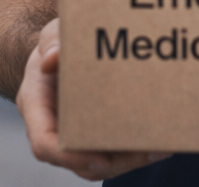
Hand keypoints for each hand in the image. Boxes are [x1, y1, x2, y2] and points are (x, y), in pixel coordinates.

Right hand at [16, 17, 172, 180]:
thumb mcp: (51, 35)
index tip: (100, 157)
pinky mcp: (94, 134)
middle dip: (116, 161)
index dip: (70, 156)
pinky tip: (162, 140)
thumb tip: (53, 58)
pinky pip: (113, 152)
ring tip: (163, 147)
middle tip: (148, 151)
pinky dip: (136, 151)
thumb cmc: (55, 44)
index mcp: (36, 106)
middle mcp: (53, 128)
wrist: (59, 52)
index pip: (44, 144)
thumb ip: (51, 41)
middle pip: (81, 161)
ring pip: (101, 162)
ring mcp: (74, 135)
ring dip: (132, 160)